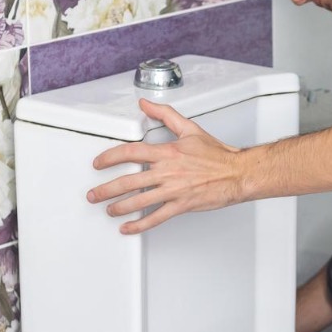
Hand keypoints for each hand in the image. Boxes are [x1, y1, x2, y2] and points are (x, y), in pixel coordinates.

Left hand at [86, 99, 244, 233]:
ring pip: (139, 201)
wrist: (238, 173)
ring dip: (118, 207)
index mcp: (167, 152)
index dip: (110, 158)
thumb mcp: (190, 128)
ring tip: (107, 210)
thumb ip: (165, 114)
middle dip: (106, 189)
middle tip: (93, 195)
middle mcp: (167, 172)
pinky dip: (140, 224)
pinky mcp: (181, 206)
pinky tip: (128, 227)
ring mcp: (174, 190)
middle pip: (128, 181)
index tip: (99, 163)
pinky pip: (156, 218)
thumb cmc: (217, 154)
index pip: (130, 153)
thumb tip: (145, 104)